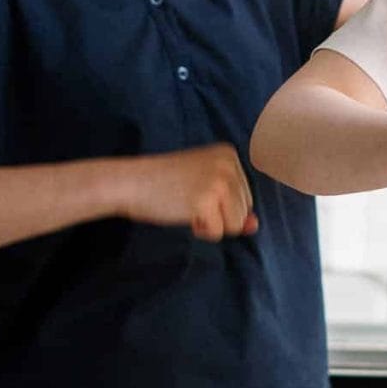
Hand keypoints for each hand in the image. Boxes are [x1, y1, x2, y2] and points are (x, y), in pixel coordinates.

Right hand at [128, 145, 256, 240]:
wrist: (131, 182)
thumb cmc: (165, 185)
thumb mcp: (205, 186)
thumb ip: (233, 204)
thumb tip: (255, 225)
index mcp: (229, 154)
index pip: (245, 196)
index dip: (221, 205)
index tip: (195, 190)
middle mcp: (229, 164)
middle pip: (243, 210)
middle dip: (218, 215)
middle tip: (189, 199)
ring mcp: (219, 181)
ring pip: (234, 224)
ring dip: (211, 224)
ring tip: (187, 205)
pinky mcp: (207, 200)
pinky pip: (217, 233)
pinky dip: (201, 231)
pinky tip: (183, 213)